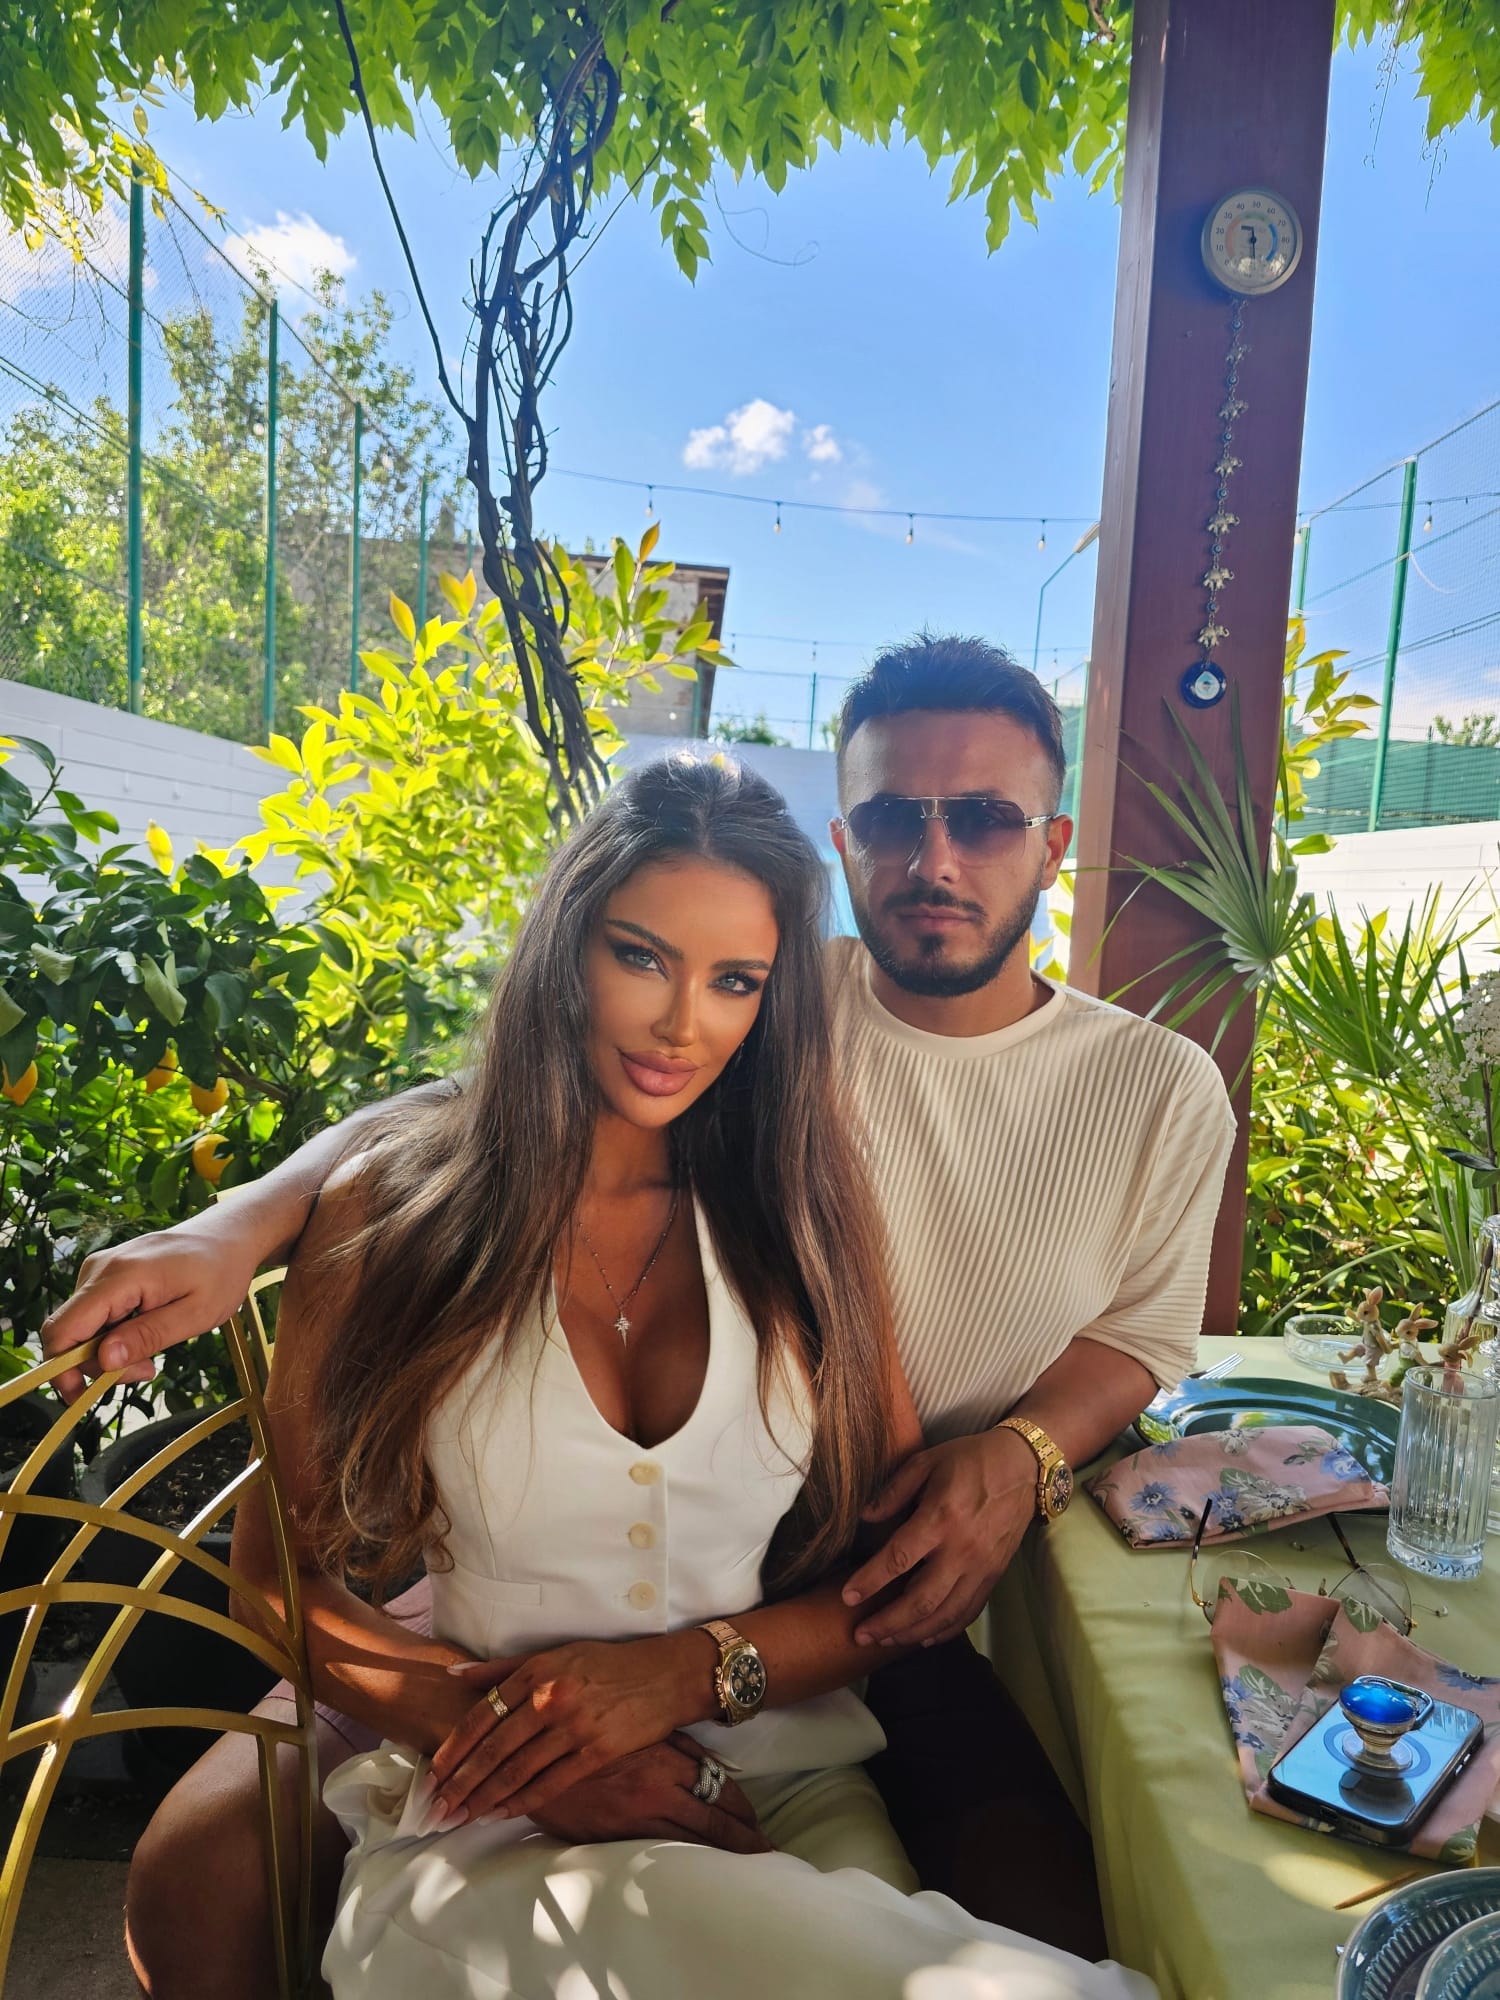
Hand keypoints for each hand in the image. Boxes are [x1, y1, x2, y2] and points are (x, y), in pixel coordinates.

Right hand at [41, 1223, 259, 1401]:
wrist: (228, 1236)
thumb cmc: (220, 1272)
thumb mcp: (196, 1314)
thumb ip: (148, 1336)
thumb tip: (105, 1360)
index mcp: (119, 1277)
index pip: (62, 1329)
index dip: (61, 1369)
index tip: (85, 1396)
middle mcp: (99, 1269)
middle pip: (68, 1333)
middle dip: (96, 1365)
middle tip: (146, 1371)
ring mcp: (100, 1269)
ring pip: (81, 1327)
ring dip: (108, 1352)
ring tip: (153, 1354)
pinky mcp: (106, 1275)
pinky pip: (94, 1315)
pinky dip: (113, 1335)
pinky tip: (147, 1333)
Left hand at [425, 1630, 713, 1825]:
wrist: (663, 1675)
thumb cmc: (605, 1663)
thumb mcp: (554, 1653)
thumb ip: (503, 1668)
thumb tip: (455, 1673)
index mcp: (536, 1671)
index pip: (483, 1714)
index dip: (455, 1747)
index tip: (434, 1773)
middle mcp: (551, 1697)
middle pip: (495, 1747)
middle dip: (462, 1781)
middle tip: (438, 1806)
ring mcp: (574, 1726)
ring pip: (519, 1769)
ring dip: (486, 1797)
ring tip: (462, 1815)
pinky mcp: (597, 1750)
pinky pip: (552, 1782)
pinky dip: (523, 1800)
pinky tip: (502, 1813)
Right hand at [527, 1734, 770, 1852]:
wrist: (538, 1756)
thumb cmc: (593, 1735)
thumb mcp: (642, 1731)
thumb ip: (678, 1748)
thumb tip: (714, 1765)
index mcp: (667, 1759)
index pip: (719, 1788)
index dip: (742, 1809)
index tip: (757, 1824)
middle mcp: (659, 1788)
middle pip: (715, 1819)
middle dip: (743, 1838)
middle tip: (766, 1852)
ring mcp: (638, 1816)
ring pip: (693, 1839)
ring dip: (721, 1852)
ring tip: (743, 1864)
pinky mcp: (616, 1836)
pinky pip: (662, 1852)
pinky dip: (686, 1859)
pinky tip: (697, 1868)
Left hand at [840, 1428, 1036, 1648]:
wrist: (1022, 1466)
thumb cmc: (969, 1459)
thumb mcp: (926, 1461)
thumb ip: (893, 1491)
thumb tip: (865, 1518)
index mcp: (940, 1518)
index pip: (898, 1559)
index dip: (870, 1581)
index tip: (848, 1597)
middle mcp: (962, 1550)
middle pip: (921, 1600)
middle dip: (888, 1623)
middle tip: (860, 1635)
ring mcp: (981, 1567)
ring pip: (945, 1614)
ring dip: (913, 1633)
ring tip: (885, 1641)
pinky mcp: (994, 1576)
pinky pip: (968, 1612)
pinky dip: (945, 1630)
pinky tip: (924, 1637)